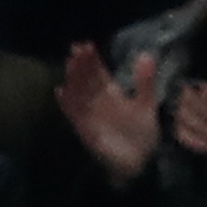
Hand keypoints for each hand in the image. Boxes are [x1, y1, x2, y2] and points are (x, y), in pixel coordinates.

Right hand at [59, 45, 160, 181]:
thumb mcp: (146, 104)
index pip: (98, 73)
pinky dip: (66, 104)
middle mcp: (96, 101)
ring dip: (73, 79)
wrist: (139, 161)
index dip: (92, 60)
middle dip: (81, 65)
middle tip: (76, 48)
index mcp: (111, 93)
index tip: (86, 44)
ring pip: (78, 93)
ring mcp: (88, 114)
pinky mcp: (84, 128)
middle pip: (85, 80)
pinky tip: (59, 92)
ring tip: (70, 64)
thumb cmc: (141, 133)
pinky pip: (73, 114)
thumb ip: (145, 82)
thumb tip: (147, 54)